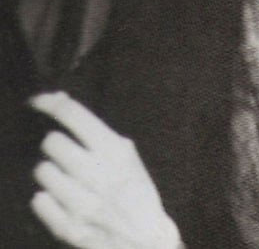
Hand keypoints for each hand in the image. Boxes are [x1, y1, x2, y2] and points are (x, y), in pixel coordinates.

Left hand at [28, 92, 181, 248]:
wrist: (146, 240)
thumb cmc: (136, 193)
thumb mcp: (127, 156)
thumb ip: (95, 131)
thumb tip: (59, 98)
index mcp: (116, 151)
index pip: (73, 115)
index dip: (49, 103)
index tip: (37, 101)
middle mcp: (98, 174)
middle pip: (52, 142)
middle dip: (57, 147)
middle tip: (70, 157)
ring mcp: (82, 202)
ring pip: (42, 171)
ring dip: (53, 174)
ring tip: (70, 182)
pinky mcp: (69, 227)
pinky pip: (39, 200)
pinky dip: (47, 199)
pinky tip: (63, 201)